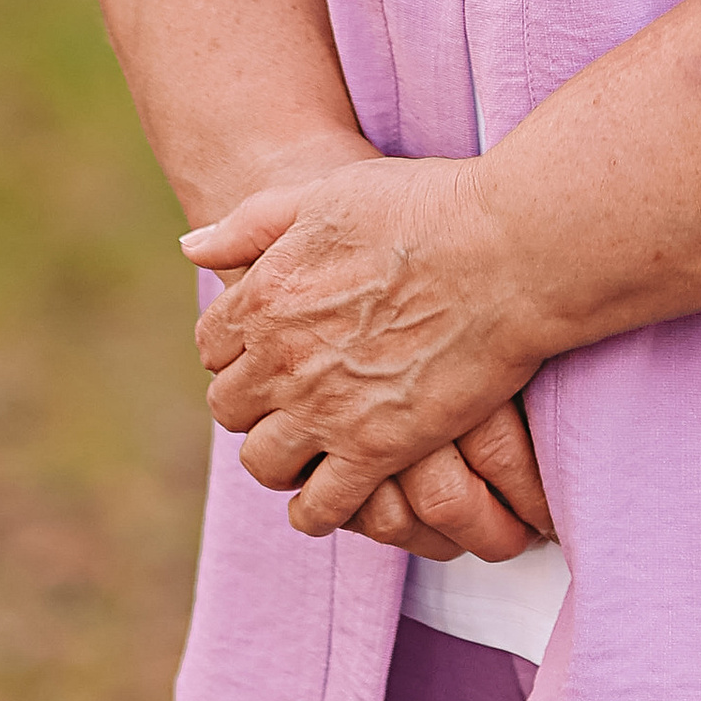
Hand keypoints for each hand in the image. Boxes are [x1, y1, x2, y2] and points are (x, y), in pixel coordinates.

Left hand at [184, 157, 544, 542]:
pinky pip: (320, 508)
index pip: (211, 345)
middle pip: (230, 407)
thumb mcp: (326, 193)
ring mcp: (326, 410)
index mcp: (264, 295)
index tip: (266, 345)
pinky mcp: (377, 450)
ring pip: (263, 463)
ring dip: (280, 455)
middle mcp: (281, 359)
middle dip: (254, 401)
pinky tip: (334, 492)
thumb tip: (192, 246)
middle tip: (289, 393)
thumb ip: (253, 223)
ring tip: (308, 444)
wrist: (507, 247)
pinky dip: (317, 508)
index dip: (236, 347)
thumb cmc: (424, 207)